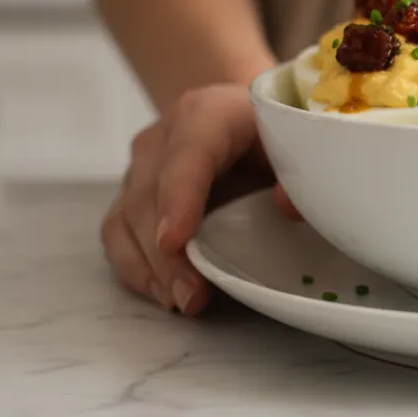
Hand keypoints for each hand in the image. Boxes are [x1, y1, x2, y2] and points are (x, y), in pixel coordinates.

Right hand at [100, 84, 294, 314]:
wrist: (238, 115)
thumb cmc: (269, 131)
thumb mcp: (294, 141)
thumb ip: (298, 172)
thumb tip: (288, 207)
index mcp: (206, 114)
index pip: (187, 154)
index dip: (179, 198)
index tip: (175, 241)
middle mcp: (163, 139)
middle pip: (150, 196)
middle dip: (166, 253)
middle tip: (191, 297)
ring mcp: (140, 167)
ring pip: (127, 219)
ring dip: (150, 267)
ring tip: (180, 302)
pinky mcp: (131, 195)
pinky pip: (119, 234)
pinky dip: (137, 267)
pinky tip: (163, 293)